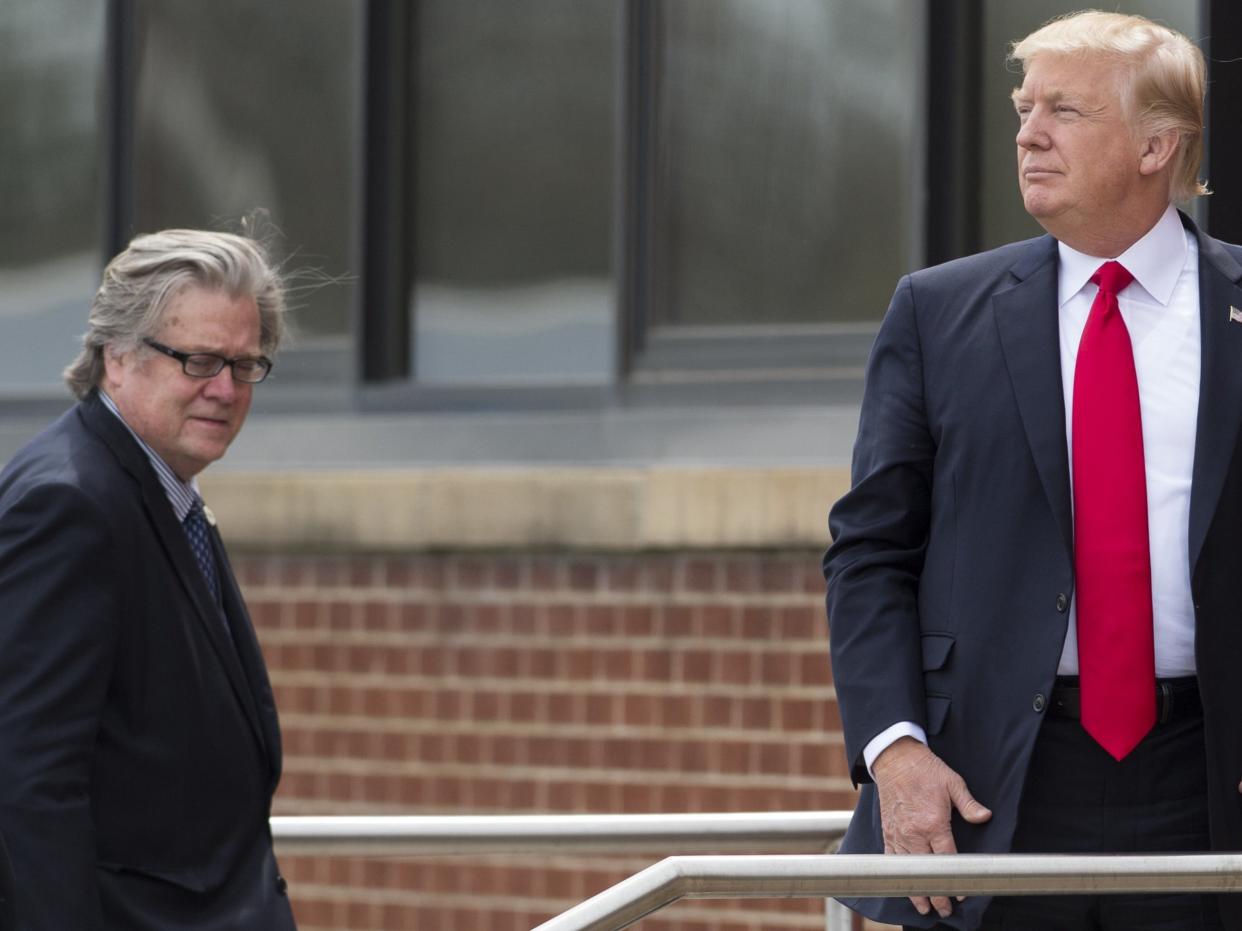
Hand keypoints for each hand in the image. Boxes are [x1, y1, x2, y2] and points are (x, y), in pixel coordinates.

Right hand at [872, 737, 992, 918]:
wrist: (896, 758)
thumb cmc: (926, 769)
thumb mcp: (953, 782)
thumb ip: (969, 804)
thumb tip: (985, 817)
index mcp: (933, 822)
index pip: (946, 859)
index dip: (953, 879)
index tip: (960, 893)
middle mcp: (914, 832)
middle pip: (926, 871)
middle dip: (935, 893)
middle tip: (944, 910)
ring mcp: (898, 833)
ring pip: (907, 870)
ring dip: (915, 890)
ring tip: (924, 907)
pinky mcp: (888, 831)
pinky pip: (892, 858)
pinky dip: (899, 874)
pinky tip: (904, 885)